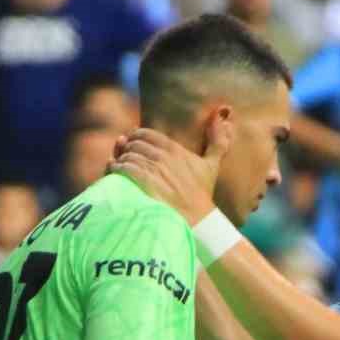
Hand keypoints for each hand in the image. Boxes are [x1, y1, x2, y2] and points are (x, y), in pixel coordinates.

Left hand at [112, 119, 233, 222]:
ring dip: (120, 160)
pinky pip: (123, 167)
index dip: (135, 137)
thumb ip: (218, 142)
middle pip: (133, 144)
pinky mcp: (144, 182)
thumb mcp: (211, 166)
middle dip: (127, 149)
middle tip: (125, 158)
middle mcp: (163, 156)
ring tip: (120, 167)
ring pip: (127, 155)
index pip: (145, 134)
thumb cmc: (201, 195)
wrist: (197, 221)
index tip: (133, 145)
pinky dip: (116, 168)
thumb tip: (223, 118)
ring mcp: (153, 169)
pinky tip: (116, 173)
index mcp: (175, 149)